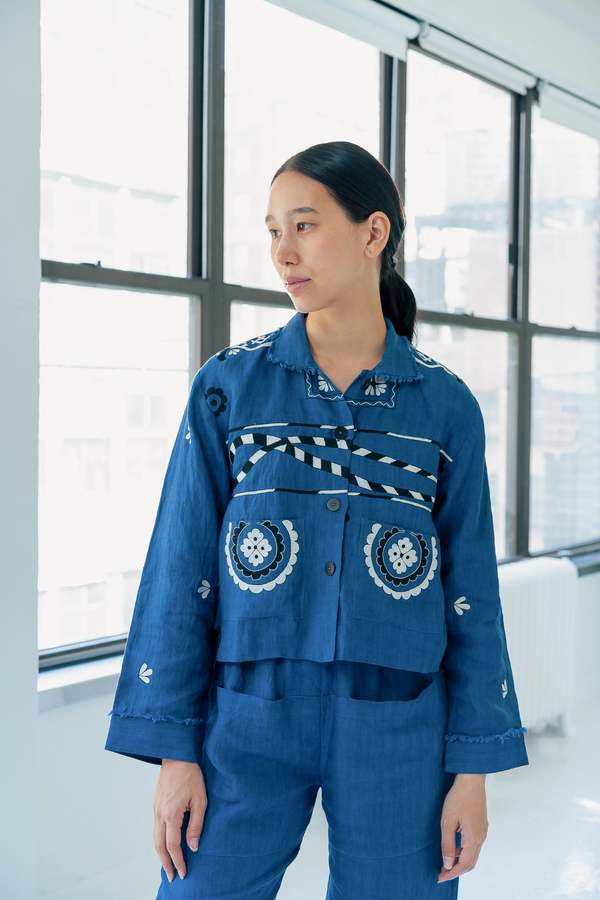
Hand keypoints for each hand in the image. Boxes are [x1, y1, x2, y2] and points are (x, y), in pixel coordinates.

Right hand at [153, 759, 207, 881]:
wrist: (177, 755)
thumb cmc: (191, 775)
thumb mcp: (200, 800)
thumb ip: (196, 825)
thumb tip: (193, 846)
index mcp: (171, 814)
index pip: (172, 845)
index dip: (178, 861)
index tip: (182, 873)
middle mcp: (159, 814)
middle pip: (159, 846)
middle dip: (165, 863)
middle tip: (171, 876)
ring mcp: (156, 809)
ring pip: (155, 837)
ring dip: (161, 853)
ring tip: (167, 865)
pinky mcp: (156, 804)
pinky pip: (155, 828)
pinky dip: (159, 841)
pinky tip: (165, 844)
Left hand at [437, 773, 487, 882]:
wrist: (471, 780)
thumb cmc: (459, 797)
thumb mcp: (448, 821)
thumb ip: (447, 844)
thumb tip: (447, 862)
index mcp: (473, 838)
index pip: (464, 864)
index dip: (452, 873)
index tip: (440, 877)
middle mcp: (481, 837)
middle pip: (470, 863)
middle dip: (456, 870)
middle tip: (442, 873)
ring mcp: (482, 831)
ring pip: (473, 854)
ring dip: (460, 861)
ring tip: (445, 862)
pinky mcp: (481, 825)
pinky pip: (474, 845)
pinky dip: (464, 852)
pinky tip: (453, 847)